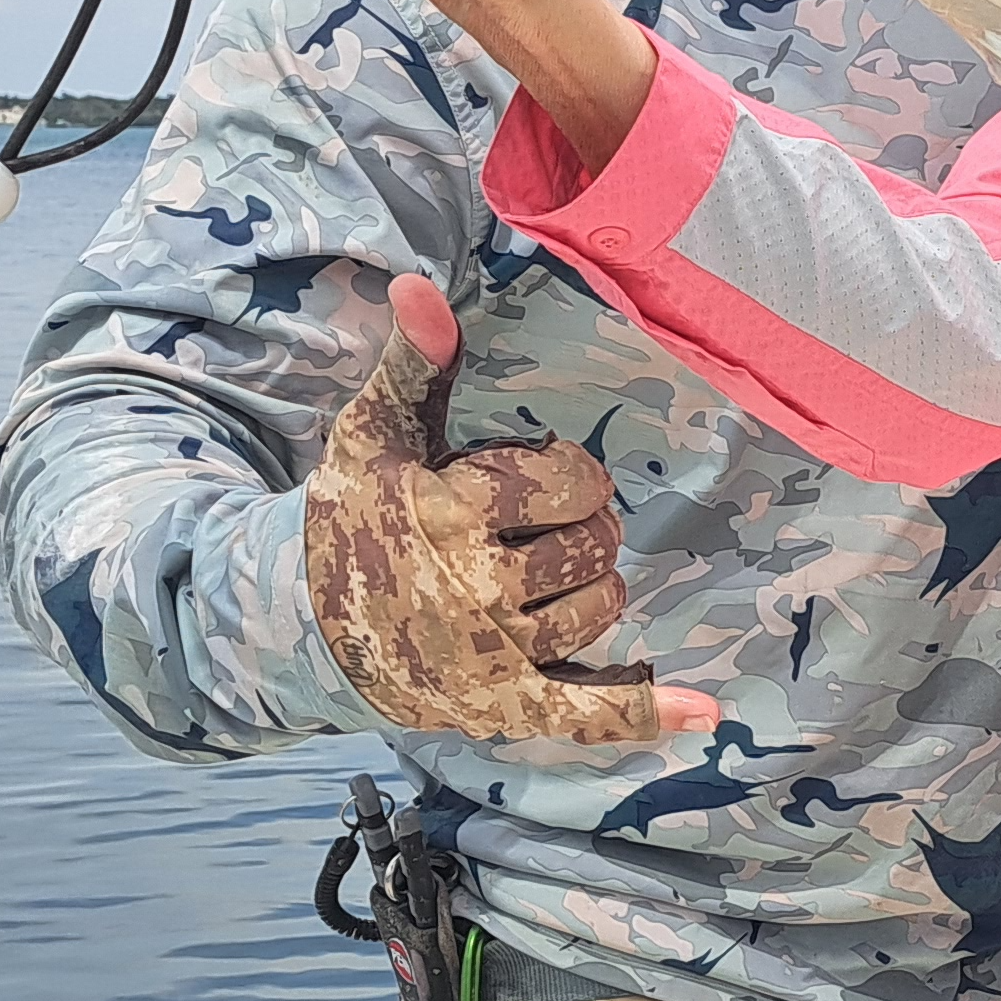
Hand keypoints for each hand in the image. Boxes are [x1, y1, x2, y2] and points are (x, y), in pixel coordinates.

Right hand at [304, 275, 718, 744]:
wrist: (297, 624)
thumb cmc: (350, 517)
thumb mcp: (376, 435)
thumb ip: (416, 366)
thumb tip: (422, 286)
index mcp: (449, 512)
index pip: (572, 480)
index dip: (565, 473)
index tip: (525, 478)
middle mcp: (475, 588)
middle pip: (595, 542)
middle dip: (580, 526)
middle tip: (529, 529)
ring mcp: (491, 656)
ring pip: (600, 607)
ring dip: (587, 587)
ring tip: (533, 576)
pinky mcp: (499, 709)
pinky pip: (587, 714)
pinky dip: (644, 712)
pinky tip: (704, 714)